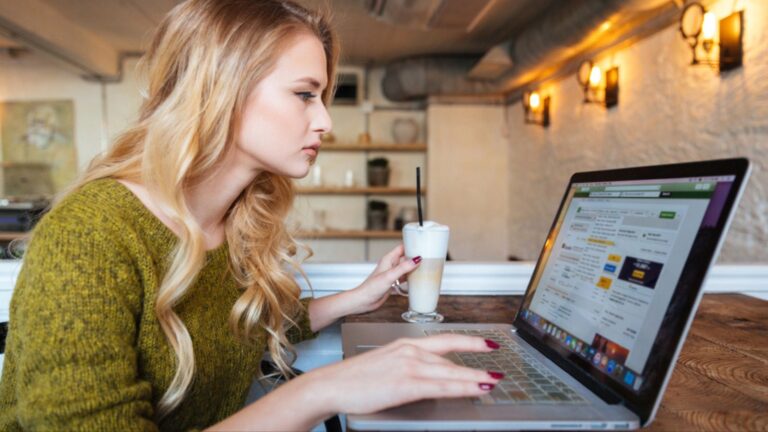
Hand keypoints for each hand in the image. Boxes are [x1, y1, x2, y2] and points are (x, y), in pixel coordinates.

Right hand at [306, 334, 502, 414]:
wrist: (333, 384)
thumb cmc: (354, 378)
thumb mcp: (385, 365)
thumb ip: (407, 367)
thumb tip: (426, 375)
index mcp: (405, 344)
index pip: (445, 340)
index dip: (469, 341)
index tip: (487, 343)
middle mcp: (410, 351)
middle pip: (452, 356)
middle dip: (478, 361)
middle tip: (498, 367)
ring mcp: (409, 366)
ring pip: (451, 371)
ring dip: (475, 377)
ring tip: (493, 381)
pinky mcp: (406, 384)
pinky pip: (441, 386)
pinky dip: (462, 387)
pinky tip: (474, 388)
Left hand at [349, 244, 420, 313]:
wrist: (364, 301)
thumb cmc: (371, 288)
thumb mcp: (389, 276)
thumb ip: (403, 268)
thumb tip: (416, 260)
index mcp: (388, 259)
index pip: (402, 247)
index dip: (411, 245)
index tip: (422, 245)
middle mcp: (391, 265)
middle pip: (406, 257)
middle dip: (415, 257)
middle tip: (428, 257)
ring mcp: (392, 274)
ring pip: (406, 268)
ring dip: (414, 268)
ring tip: (426, 267)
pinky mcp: (393, 282)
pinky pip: (405, 277)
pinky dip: (411, 277)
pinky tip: (418, 279)